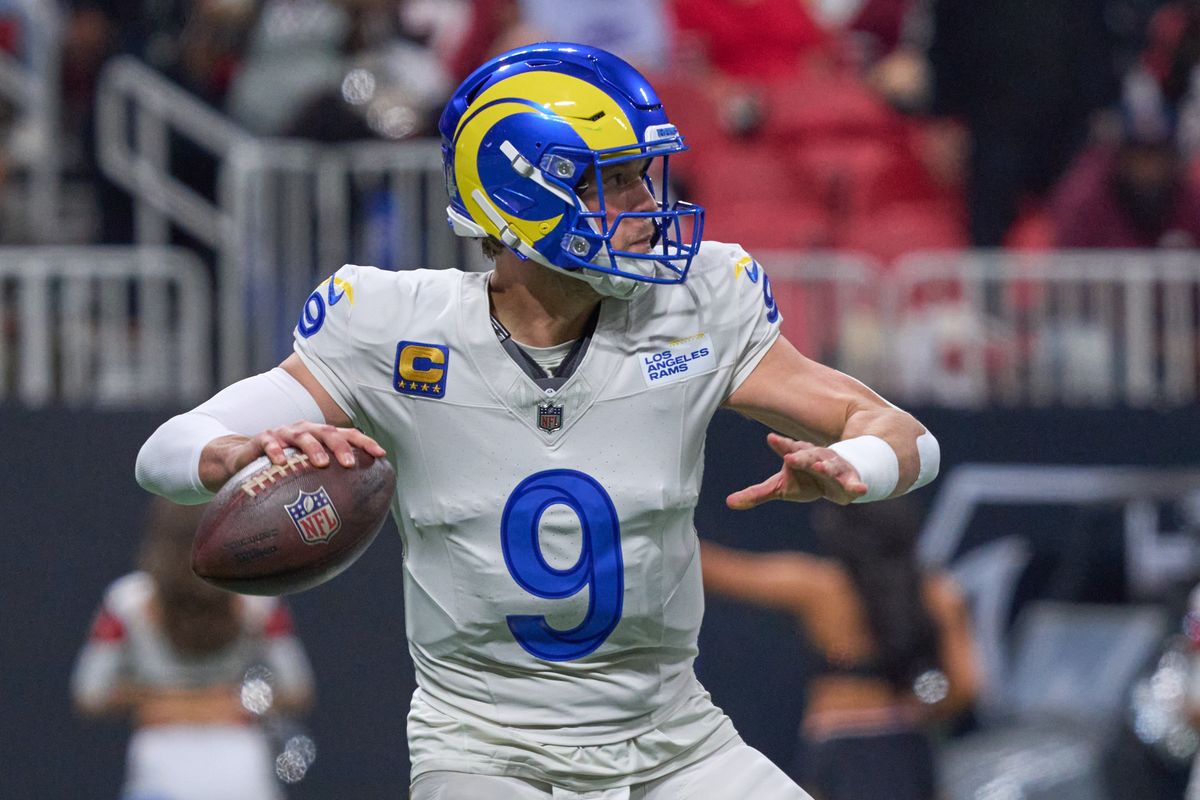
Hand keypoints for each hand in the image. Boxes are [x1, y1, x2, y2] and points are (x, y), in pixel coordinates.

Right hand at [200, 422, 385, 491]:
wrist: (241, 460)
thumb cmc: (281, 470)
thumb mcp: (304, 475)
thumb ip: (325, 486)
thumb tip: (354, 515)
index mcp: (320, 437)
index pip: (347, 434)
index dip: (364, 443)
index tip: (380, 454)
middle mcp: (304, 431)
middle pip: (327, 432)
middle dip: (340, 446)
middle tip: (348, 464)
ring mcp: (283, 433)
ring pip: (301, 435)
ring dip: (312, 447)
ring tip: (320, 463)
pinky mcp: (260, 439)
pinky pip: (268, 441)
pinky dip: (275, 450)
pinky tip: (280, 461)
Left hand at [726, 433, 866, 508]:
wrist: (840, 476)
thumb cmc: (806, 480)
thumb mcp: (781, 487)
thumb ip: (756, 494)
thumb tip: (728, 503)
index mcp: (798, 456)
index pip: (788, 448)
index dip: (781, 444)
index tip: (771, 438)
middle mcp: (817, 457)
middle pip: (808, 455)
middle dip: (801, 456)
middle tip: (791, 457)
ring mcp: (835, 467)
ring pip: (831, 465)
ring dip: (827, 467)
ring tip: (822, 467)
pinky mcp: (849, 480)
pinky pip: (854, 483)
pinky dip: (857, 485)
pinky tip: (860, 490)